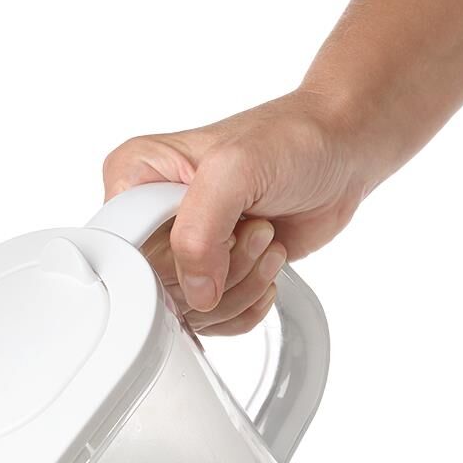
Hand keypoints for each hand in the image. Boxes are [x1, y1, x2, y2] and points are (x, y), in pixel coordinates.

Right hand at [103, 91, 373, 334]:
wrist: (338, 153)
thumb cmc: (292, 141)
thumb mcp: (236, 168)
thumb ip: (199, 232)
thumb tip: (194, 293)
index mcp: (135, 177)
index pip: (124, 249)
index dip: (167, 262)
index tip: (213, 244)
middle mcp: (150, 218)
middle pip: (159, 289)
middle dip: (218, 272)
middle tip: (250, 229)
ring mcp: (180, 252)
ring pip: (190, 311)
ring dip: (240, 285)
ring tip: (263, 236)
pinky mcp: (210, 278)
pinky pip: (215, 321)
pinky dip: (249, 303)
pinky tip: (265, 263)